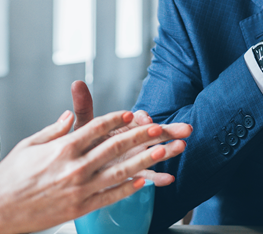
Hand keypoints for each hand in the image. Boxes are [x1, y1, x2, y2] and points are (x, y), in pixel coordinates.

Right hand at [0, 108, 187, 233]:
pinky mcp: (80, 208)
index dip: (116, 119)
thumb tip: (67, 116)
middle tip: (160, 128)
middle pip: (115, 146)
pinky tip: (143, 181)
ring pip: (119, 171)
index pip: (96, 128)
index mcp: (62, 148)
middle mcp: (74, 167)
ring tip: (163, 152)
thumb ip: (53, 130)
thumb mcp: (29, 145)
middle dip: (140, 136)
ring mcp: (79, 189)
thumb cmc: (10, 177)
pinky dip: (128, 188)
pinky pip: (110, 196)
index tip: (132, 113)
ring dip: (144, 160)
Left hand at [71, 80, 191, 185]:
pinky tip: (169, 179)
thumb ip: (84, 107)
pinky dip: (159, 178)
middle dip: (169, 130)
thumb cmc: (84, 143)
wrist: (81, 166)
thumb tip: (77, 83)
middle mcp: (134, 139)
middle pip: (154, 133)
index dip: (142, 119)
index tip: (144, 119)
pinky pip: (149, 176)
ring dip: (170, 150)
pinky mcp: (135, 172)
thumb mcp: (84, 126)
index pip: (137, 119)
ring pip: (156, 152)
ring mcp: (136, 156)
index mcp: (124, 125)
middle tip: (185, 129)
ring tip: (182, 146)